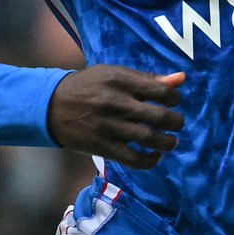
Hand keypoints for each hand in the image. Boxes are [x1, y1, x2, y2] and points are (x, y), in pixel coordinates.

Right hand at [47, 66, 184, 164]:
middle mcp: (115, 103)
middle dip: (176, 122)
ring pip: (150, 139)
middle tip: (177, 124)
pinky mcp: (103, 147)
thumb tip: (182, 79)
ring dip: (168, 143)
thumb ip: (148, 78)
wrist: (51, 106)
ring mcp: (109, 127)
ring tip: (171, 141)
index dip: (174, 99)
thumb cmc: (89, 86)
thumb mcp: (114, 74)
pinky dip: (150, 161)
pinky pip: (134, 159)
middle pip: (159, 117)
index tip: (173, 102)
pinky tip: (155, 156)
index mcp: (120, 81)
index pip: (161, 91)